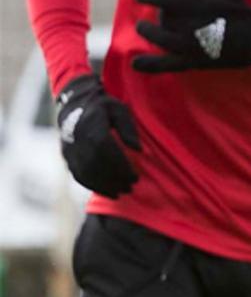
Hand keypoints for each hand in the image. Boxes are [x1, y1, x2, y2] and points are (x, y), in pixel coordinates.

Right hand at [56, 74, 141, 197]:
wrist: (74, 103)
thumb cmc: (102, 106)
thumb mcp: (119, 110)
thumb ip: (128, 128)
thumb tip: (138, 149)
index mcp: (93, 128)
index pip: (108, 152)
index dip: (121, 167)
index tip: (135, 178)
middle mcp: (79, 141)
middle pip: (97, 166)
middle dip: (115, 180)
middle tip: (130, 188)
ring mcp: (70, 150)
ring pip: (86, 174)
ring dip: (104, 186)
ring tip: (120, 193)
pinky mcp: (66, 156)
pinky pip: (77, 175)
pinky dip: (92, 185)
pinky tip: (105, 191)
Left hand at [133, 0, 250, 72]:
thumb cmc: (242, 13)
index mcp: (193, 6)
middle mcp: (186, 26)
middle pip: (160, 19)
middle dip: (157, 15)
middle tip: (161, 13)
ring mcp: (187, 46)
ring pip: (158, 38)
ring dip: (149, 32)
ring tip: (146, 29)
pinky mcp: (191, 62)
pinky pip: (165, 64)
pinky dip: (149, 64)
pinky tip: (135, 63)